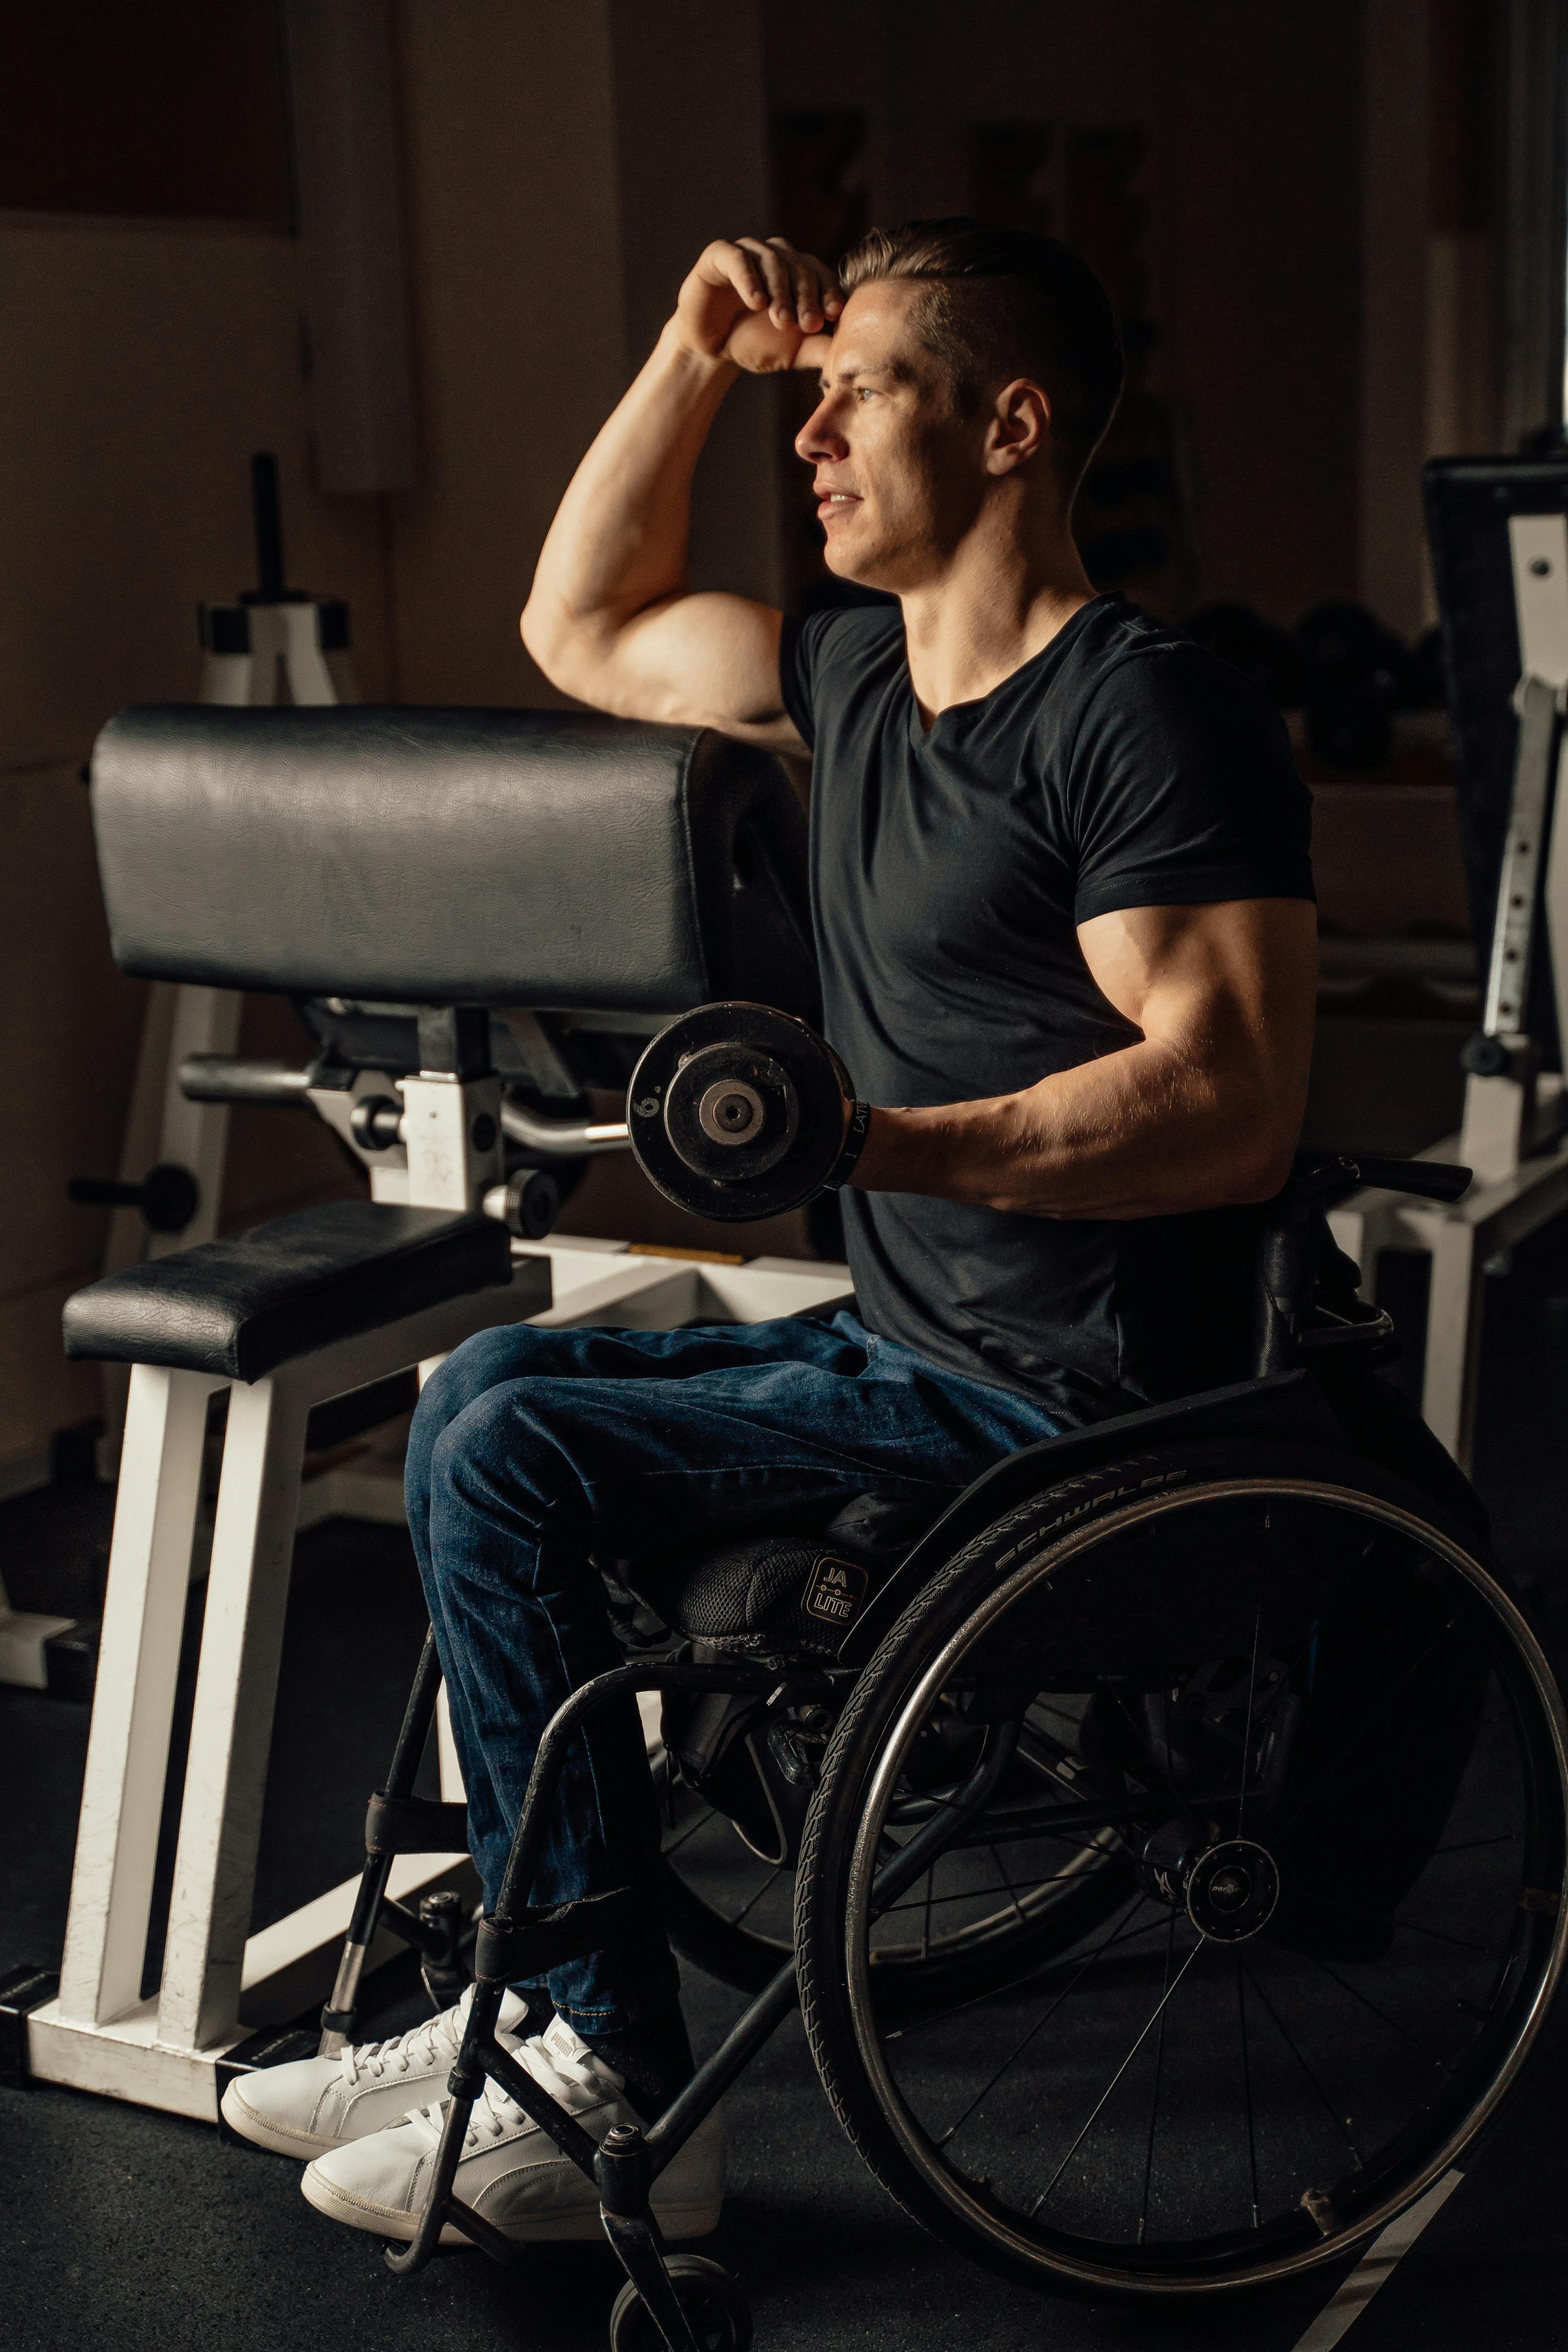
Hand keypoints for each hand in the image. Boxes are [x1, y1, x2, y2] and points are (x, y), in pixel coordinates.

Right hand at [672, 237, 842, 372]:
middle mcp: (776, 256)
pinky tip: (757, 302)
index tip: (833, 314)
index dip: (828, 292)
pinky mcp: (719, 255)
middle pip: (799, 266)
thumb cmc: (754, 344)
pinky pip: (739, 259)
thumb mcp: (792, 351)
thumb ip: (819, 348)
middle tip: (807, 324)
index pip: (820, 275)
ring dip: (780, 291)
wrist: (711, 350)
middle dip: (805, 297)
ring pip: (773, 260)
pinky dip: (750, 279)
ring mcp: (748, 252)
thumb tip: (852, 352)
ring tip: (781, 320)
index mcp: (797, 273)